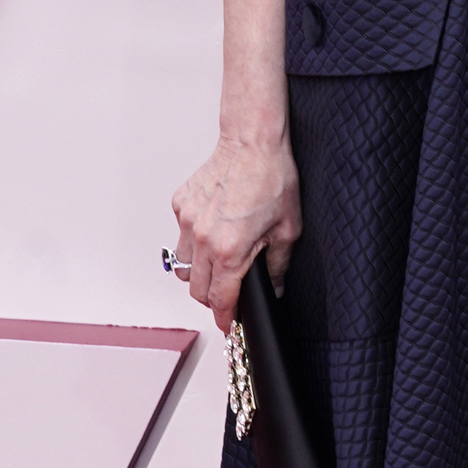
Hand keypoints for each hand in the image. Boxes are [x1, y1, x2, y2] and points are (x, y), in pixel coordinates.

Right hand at [170, 131, 300, 331]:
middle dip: (212, 298)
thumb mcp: (287, 230)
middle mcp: (203, 239)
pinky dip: (194, 241)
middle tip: (228, 293)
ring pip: (184, 265)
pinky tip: (213, 230)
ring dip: (199, 272)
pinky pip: (181, 236)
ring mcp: (187, 221)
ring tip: (219, 262)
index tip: (228, 325)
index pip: (220, 300)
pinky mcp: (180, 205)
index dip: (225, 318)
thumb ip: (277, 267)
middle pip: (197, 289)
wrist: (252, 142)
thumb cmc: (272, 179)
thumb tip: (273, 290)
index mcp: (229, 250)